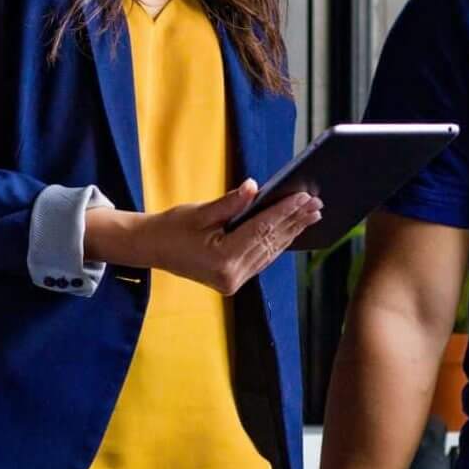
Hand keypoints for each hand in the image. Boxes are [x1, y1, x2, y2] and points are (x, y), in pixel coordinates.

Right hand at [92, 182, 321, 294]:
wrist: (152, 249)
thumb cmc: (172, 228)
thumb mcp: (200, 212)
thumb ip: (230, 203)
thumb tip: (254, 187)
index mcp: (222, 260)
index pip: (261, 230)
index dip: (284, 211)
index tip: (303, 196)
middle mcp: (232, 276)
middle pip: (270, 243)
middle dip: (294, 221)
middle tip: (316, 203)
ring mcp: (234, 281)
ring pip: (270, 253)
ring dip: (291, 232)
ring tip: (311, 215)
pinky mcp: (234, 280)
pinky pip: (262, 259)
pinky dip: (277, 242)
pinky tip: (291, 230)